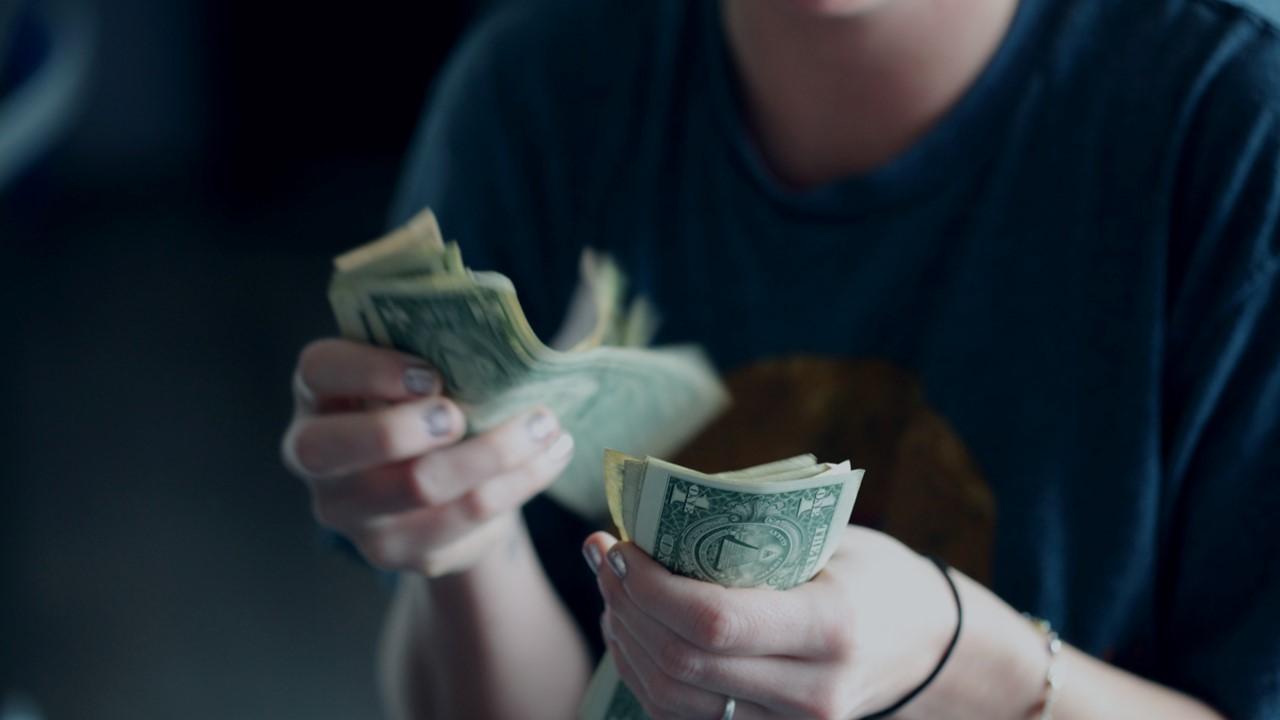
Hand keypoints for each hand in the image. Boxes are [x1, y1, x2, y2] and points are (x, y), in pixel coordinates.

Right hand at [281, 338, 573, 575]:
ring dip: (493, 452)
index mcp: (319, 394)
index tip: (430, 374)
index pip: (318, 371)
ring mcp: (351, 513)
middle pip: (337, 448)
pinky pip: (464, 519)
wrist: (441, 483)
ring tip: (545, 425)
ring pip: (417, 486)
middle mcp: (316, 457)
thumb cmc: (429, 404)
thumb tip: (493, 334)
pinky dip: (518, 482)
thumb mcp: (419, 371)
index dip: (369, 370)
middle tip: (461, 415)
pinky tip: (550, 456)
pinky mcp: (397, 551)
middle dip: (404, 428)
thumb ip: (435, 349)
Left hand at [583, 525, 956, 719]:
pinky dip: (646, 674)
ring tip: (613, 590)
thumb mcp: (830, 540)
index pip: (714, 621)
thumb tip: (653, 516)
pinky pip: (684, 718)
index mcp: (831, 626)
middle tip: (605, 557)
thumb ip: (751, 533)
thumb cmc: (873, 575)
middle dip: (627, 606)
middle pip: (682, 664)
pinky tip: (634, 630)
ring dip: (626, 641)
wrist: (927, 646)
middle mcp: (811, 691)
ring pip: (672, 700)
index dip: (650, 586)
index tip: (620, 545)